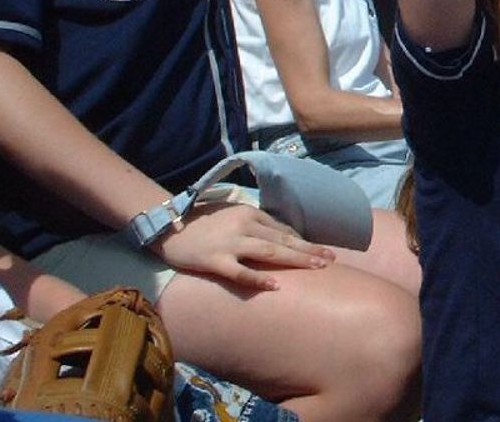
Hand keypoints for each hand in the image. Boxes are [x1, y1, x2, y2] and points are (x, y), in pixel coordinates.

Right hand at [151, 201, 334, 291]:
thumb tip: (282, 237)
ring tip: (317, 267)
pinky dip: (258, 279)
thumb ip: (255, 224)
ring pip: (270, 253)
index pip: (283, 230)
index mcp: (249, 213)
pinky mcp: (214, 261)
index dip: (304, 241)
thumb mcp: (232, 216)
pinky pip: (240, 272)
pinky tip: (275, 286)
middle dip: (310, 250)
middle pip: (283, 240)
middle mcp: (244, 226)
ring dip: (297, 260)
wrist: (168, 226)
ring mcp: (230, 244)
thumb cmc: (202, 222)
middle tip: (331, 259)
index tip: (321, 251)